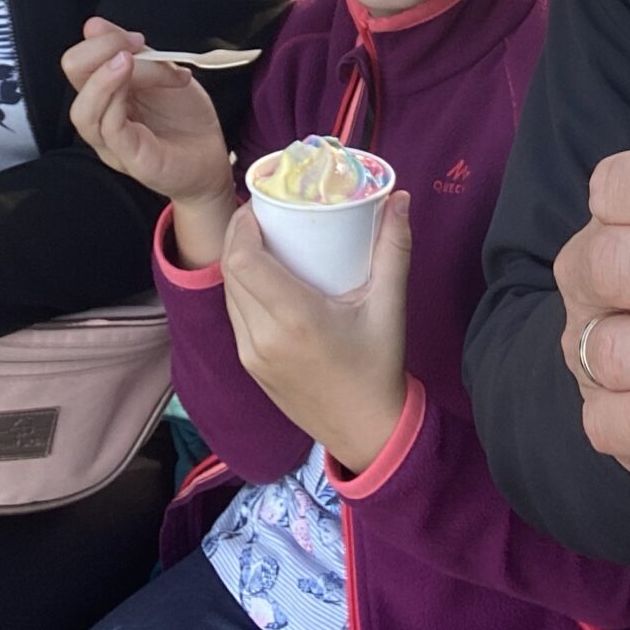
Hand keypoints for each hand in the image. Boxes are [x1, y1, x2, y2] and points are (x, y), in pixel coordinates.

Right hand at [62, 18, 234, 211]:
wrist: (211, 157)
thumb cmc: (185, 118)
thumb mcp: (163, 74)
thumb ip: (134, 53)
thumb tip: (93, 26)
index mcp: (106, 94)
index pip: (80, 62)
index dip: (102, 41)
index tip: (137, 38)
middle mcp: (102, 117)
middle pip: (74, 78)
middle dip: (101, 49)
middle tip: (136, 45)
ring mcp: (113, 143)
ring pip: (84, 111)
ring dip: (104, 78)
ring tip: (128, 60)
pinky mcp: (133, 160)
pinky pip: (110, 132)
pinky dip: (115, 104)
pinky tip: (131, 89)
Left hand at [220, 195, 411, 474]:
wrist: (366, 431)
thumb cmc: (379, 366)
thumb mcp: (389, 305)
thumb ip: (394, 248)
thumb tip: (400, 198)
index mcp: (294, 318)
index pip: (243, 260)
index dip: (242, 227)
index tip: (259, 205)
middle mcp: (263, 337)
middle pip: (231, 271)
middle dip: (238, 237)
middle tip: (262, 215)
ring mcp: (251, 354)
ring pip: (229, 293)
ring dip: (237, 262)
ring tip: (261, 240)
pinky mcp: (250, 367)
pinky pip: (235, 315)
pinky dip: (242, 289)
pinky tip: (263, 277)